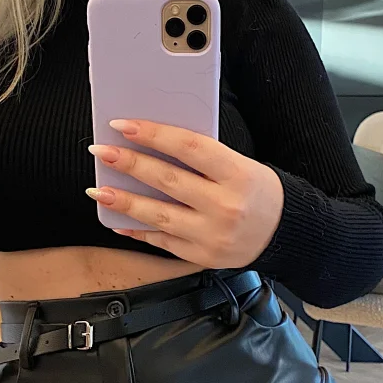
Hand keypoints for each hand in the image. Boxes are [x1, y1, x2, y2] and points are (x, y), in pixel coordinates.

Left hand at [86, 119, 284, 267]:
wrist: (283, 232)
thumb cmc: (256, 191)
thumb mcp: (240, 165)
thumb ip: (203, 157)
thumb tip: (151, 144)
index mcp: (239, 174)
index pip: (189, 148)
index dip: (153, 134)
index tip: (123, 125)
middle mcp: (226, 206)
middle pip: (169, 181)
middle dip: (130, 164)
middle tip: (101, 151)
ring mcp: (213, 235)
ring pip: (159, 216)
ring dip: (124, 201)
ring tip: (98, 190)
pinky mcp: (203, 257)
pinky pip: (162, 242)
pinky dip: (137, 230)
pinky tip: (117, 219)